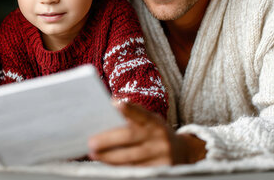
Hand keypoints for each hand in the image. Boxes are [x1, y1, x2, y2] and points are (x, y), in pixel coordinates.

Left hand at [87, 101, 206, 165]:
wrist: (182, 152)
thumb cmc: (155, 133)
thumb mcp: (150, 122)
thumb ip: (133, 119)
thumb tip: (105, 115)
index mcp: (154, 121)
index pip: (141, 113)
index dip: (129, 109)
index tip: (114, 103)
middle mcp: (159, 137)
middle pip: (130, 137)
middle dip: (108, 141)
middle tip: (91, 143)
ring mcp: (160, 154)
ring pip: (130, 157)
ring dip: (109, 157)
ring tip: (95, 154)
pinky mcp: (160, 169)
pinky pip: (135, 169)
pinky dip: (120, 167)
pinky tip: (108, 163)